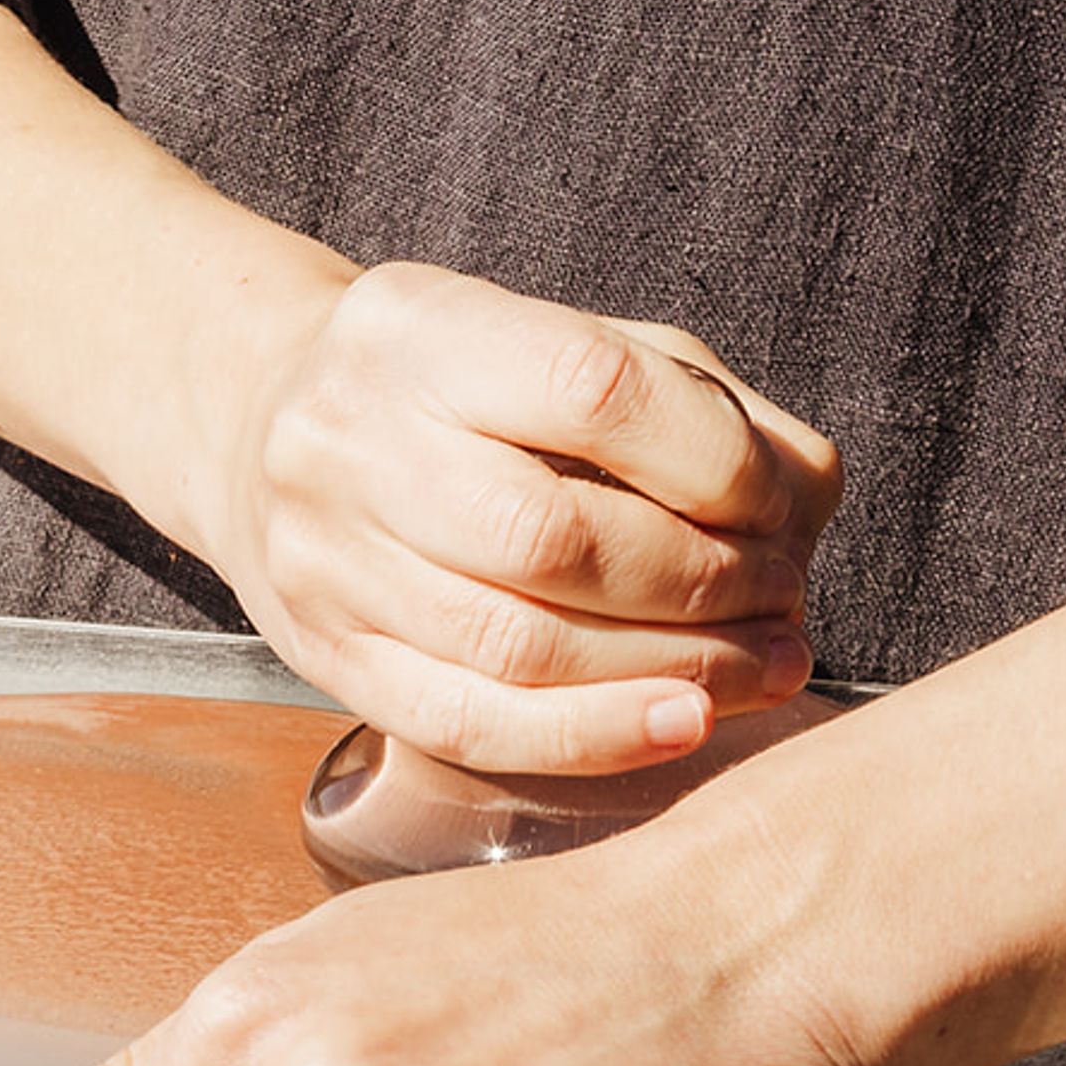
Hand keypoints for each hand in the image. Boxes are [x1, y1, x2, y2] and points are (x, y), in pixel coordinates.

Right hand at [171, 260, 842, 773]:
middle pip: (551, 538)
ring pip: (517, 647)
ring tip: (760, 662)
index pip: (591, 390)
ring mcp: (325, 558)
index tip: (776, 501)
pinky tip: (683, 722)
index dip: (714, 461)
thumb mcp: (563, 343)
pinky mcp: (327, 655)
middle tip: (783, 595)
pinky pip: (468, 723)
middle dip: (702, 582)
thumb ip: (698, 406)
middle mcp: (351, 439)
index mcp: (417, 329)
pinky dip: (593, 735)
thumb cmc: (455, 390)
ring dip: (671, 668)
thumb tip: (806, 499)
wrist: (259, 429)